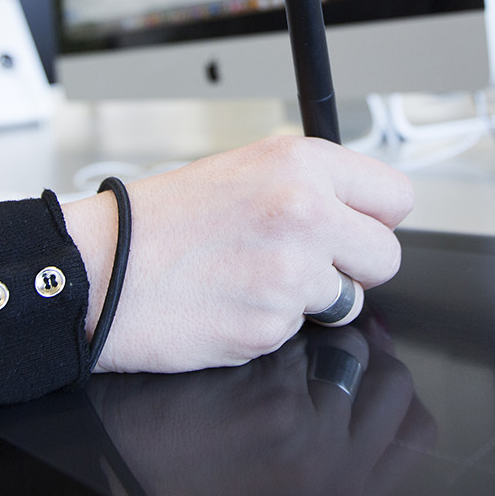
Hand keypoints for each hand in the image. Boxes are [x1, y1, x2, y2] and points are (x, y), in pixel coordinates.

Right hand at [60, 136, 412, 373]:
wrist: (98, 270)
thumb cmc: (158, 221)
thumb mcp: (244, 169)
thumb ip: (311, 186)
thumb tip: (363, 214)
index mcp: (301, 163)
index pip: (396, 197)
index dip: (373, 219)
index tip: (355, 228)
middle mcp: (305, 212)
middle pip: (386, 256)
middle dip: (353, 267)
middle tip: (304, 262)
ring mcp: (291, 273)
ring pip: (349, 301)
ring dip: (312, 300)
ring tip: (254, 279)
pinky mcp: (272, 325)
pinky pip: (299, 331)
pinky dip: (271, 325)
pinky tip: (231, 303)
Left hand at [86, 322, 436, 495]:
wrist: (113, 443)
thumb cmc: (194, 447)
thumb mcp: (284, 469)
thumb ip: (343, 430)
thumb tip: (381, 350)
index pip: (417, 427)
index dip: (386, 383)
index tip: (358, 364)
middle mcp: (333, 485)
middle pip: (398, 385)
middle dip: (363, 352)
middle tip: (313, 349)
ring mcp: (306, 447)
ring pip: (361, 349)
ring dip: (325, 331)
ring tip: (275, 350)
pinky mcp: (273, 405)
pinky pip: (314, 333)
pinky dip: (283, 319)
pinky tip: (245, 336)